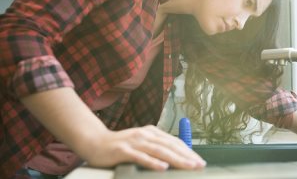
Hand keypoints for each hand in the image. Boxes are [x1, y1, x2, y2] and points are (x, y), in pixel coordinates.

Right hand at [83, 125, 205, 170]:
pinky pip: (141, 157)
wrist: (94, 142)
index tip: (199, 161)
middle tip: (199, 165)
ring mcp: (134, 142)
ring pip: (159, 151)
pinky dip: (153, 162)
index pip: (174, 142)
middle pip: (170, 146)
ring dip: (176, 159)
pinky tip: (163, 167)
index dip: (188, 151)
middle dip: (187, 156)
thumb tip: (175, 156)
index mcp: (152, 132)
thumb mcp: (141, 143)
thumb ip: (156, 147)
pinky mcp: (123, 151)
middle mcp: (145, 135)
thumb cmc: (120, 146)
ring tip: (188, 166)